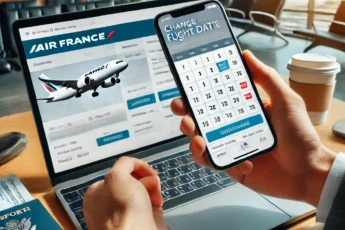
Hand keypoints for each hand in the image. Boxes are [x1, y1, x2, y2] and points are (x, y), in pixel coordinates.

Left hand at [83, 157, 165, 229]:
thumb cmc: (123, 206)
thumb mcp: (117, 176)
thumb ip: (124, 164)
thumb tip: (133, 165)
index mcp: (97, 192)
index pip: (118, 172)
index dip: (133, 168)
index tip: (145, 170)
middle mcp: (110, 202)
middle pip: (132, 180)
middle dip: (144, 178)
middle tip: (151, 182)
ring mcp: (126, 211)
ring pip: (143, 189)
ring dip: (152, 187)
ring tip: (155, 196)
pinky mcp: (142, 218)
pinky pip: (151, 202)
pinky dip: (156, 198)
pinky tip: (157, 202)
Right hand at [171, 50, 335, 206]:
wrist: (308, 172)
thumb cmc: (300, 135)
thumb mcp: (285, 100)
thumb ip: (265, 77)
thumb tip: (246, 55)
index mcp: (242, 110)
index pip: (214, 99)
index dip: (197, 93)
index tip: (186, 87)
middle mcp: (232, 127)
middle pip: (200, 120)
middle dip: (186, 114)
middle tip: (182, 110)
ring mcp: (230, 146)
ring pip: (200, 141)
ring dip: (193, 138)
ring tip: (198, 138)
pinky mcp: (230, 166)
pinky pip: (212, 162)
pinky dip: (214, 160)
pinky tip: (234, 159)